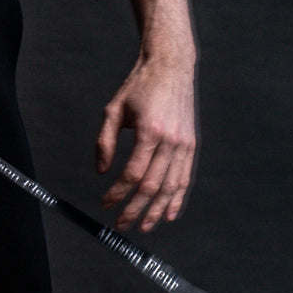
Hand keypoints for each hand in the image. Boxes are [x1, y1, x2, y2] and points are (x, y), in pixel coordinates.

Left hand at [96, 55, 196, 232]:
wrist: (171, 66)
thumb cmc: (140, 85)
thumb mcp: (114, 109)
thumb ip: (105, 141)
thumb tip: (102, 171)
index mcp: (149, 131)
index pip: (133, 174)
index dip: (117, 193)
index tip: (105, 202)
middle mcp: (170, 140)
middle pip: (152, 186)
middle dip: (135, 209)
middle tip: (121, 223)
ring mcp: (184, 144)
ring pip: (171, 187)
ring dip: (156, 210)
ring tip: (144, 226)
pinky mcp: (191, 144)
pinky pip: (185, 178)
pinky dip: (177, 198)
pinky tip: (168, 213)